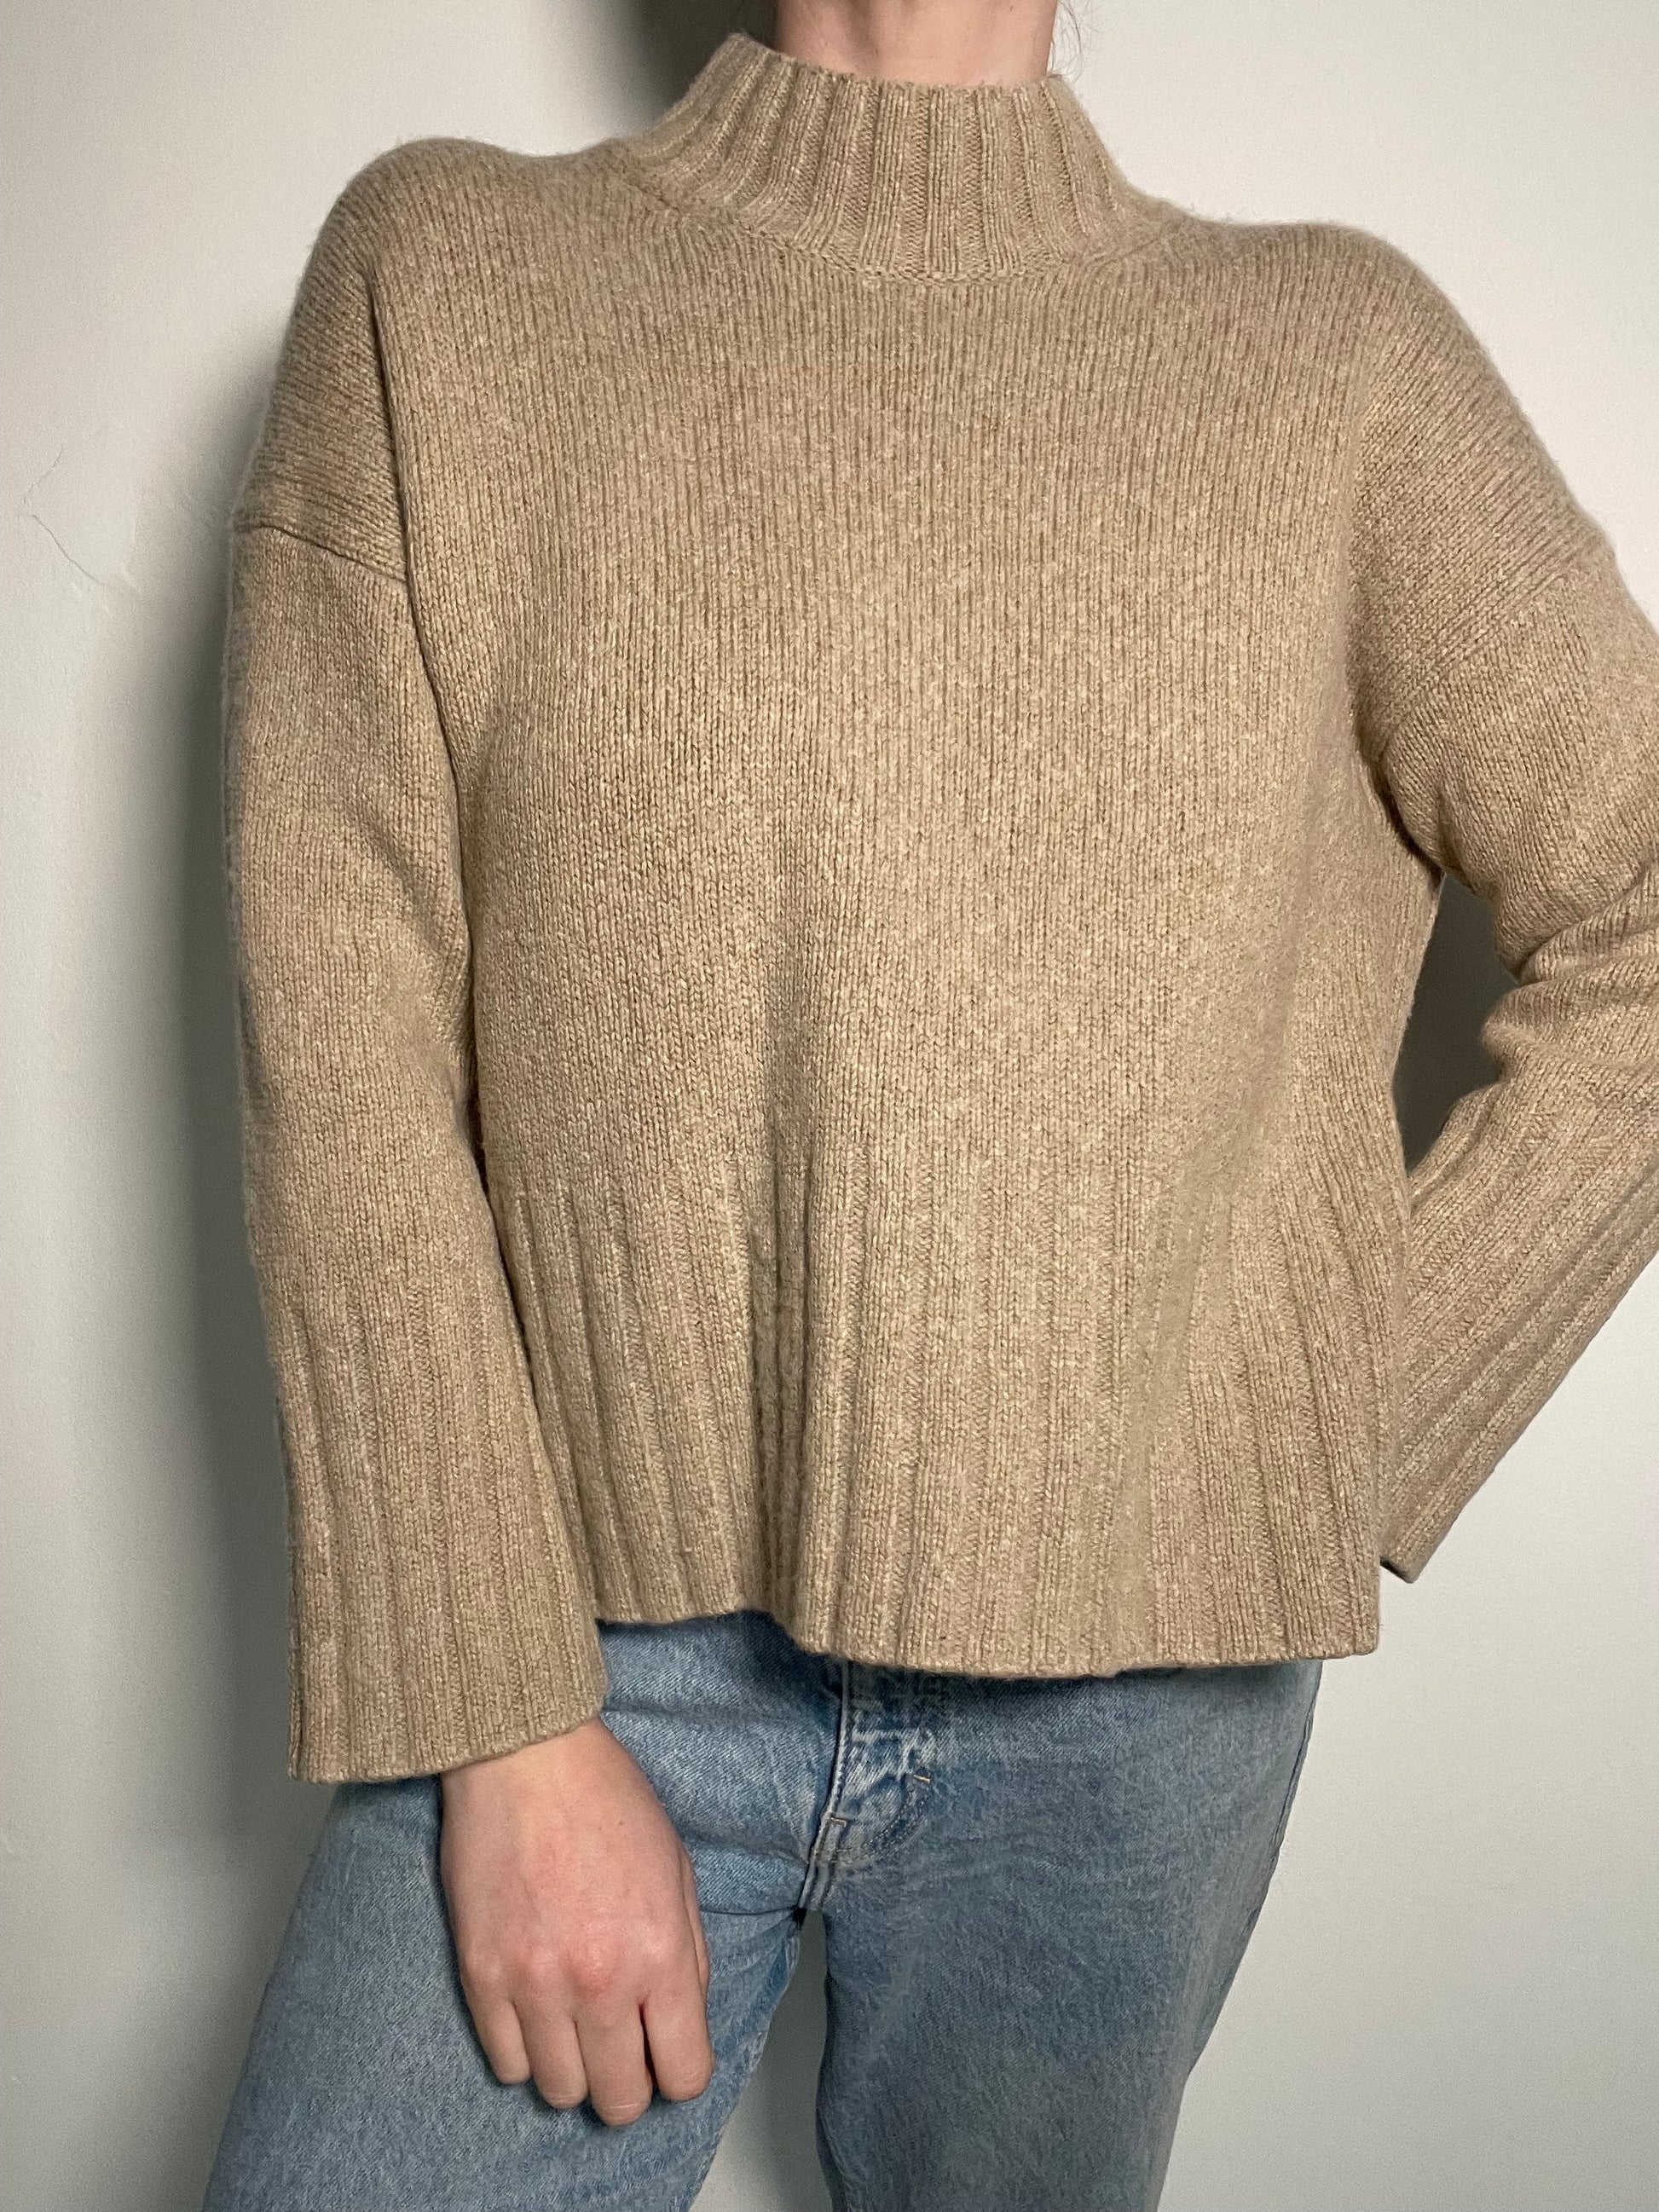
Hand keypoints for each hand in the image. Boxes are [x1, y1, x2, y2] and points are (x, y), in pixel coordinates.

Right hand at [439, 1715, 715, 2125]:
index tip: (667, 2055)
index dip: (679, 2071)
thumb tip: (681, 2018)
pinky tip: (535, 2011)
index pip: (684, 2073)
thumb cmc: (605, 1798)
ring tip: (574, 2025)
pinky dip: (524, 2051)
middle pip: (621, 2100)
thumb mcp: (677, 1867)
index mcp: (660, 1952)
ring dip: (574, 2069)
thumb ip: (687, 1952)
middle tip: (620, 2047)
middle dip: (628, 2082)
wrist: (525, 1755)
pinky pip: (506, 2064)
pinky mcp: (481, 1977)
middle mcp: (600, 1982)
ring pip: (561, 2092)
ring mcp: (535, 1985)